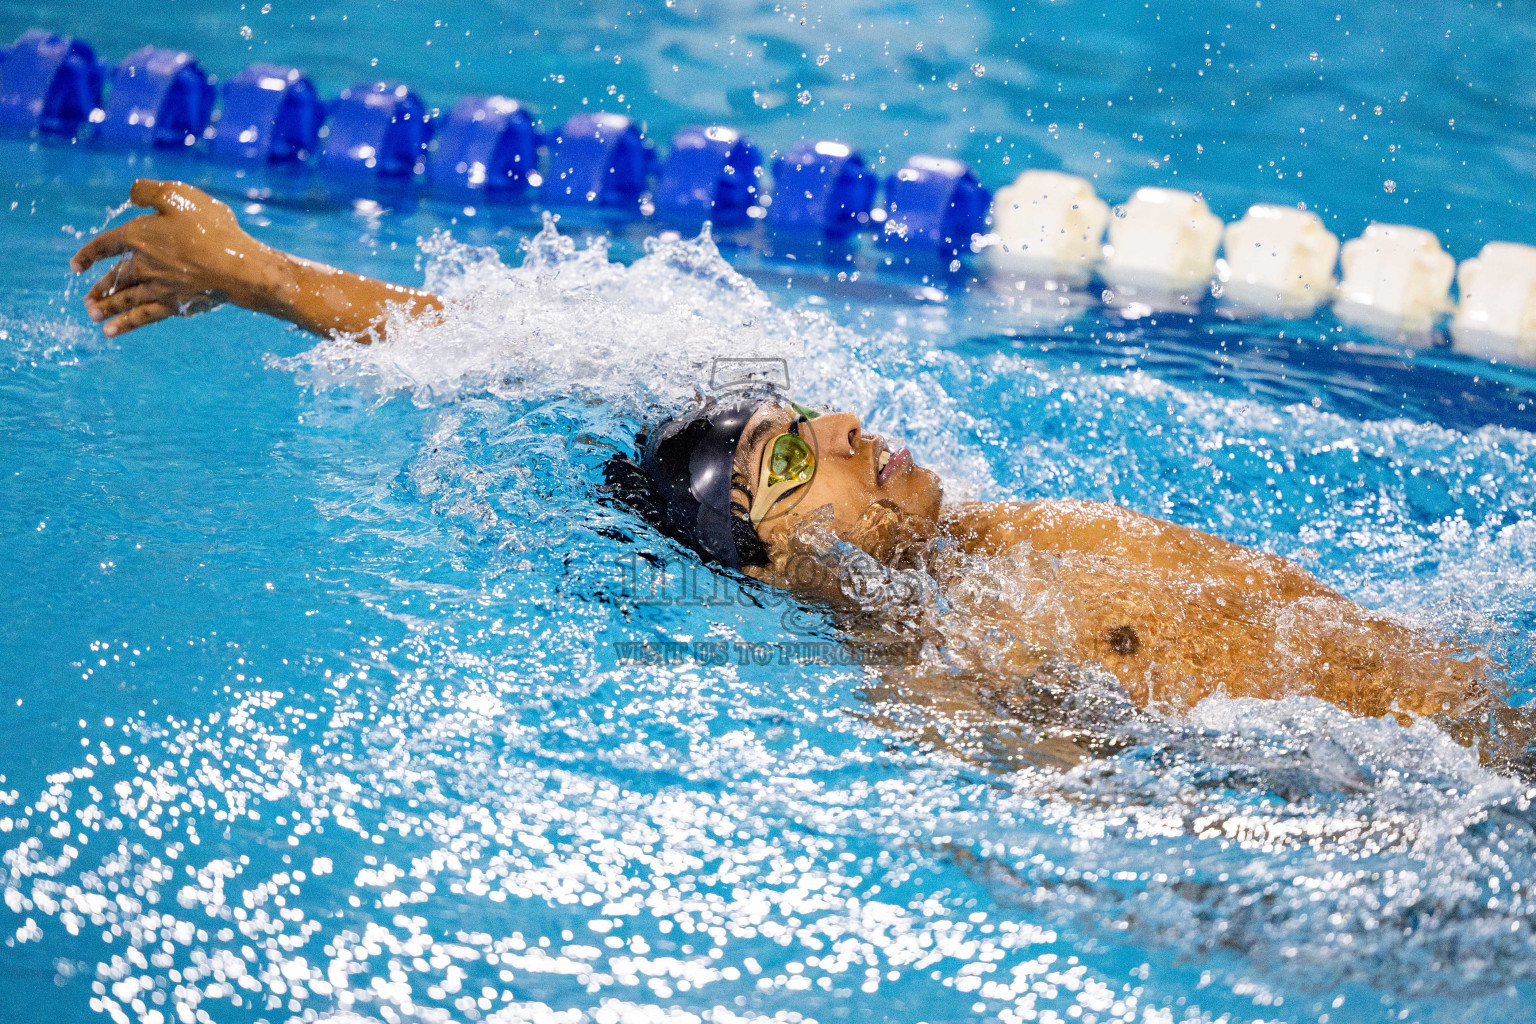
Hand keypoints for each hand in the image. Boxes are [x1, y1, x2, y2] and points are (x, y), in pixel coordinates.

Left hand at [71, 179, 262, 336]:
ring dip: (107, 307)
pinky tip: (111, 332)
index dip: (87, 254)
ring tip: (92, 315)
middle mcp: (143, 264)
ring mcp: (158, 287)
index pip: (104, 245)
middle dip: (100, 288)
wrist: (237, 268)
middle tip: (88, 300)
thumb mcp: (179, 197)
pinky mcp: (174, 304)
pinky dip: (125, 324)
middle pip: (115, 277)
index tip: (76, 266)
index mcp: (139, 235)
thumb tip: (131, 194)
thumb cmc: (212, 230)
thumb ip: (150, 192)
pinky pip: (143, 316)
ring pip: (125, 298)